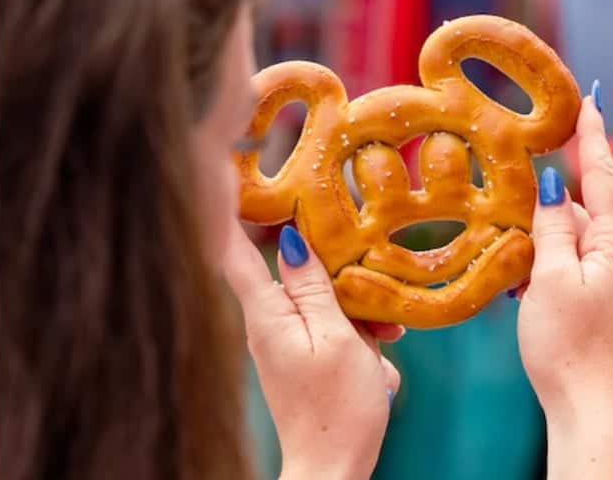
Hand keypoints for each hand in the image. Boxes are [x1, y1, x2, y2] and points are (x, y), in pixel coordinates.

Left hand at [223, 222, 403, 479]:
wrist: (332, 467)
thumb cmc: (338, 409)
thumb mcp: (338, 339)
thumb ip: (315, 287)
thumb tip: (289, 239)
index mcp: (267, 314)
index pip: (232, 248)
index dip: (226, 204)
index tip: (230, 164)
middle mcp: (266, 322)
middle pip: (281, 263)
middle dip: (320, 247)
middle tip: (346, 225)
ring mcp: (283, 338)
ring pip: (313, 291)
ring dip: (350, 295)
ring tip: (386, 325)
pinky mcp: (301, 353)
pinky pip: (325, 319)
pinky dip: (354, 322)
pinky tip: (383, 342)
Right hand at [516, 92, 612, 478]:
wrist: (588, 410)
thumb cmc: (567, 348)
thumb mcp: (550, 278)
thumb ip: (552, 227)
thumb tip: (553, 180)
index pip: (600, 176)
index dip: (591, 135)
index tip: (592, 97)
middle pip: (586, 207)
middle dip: (557, 194)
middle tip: (525, 180)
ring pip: (579, 238)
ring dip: (551, 234)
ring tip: (520, 248)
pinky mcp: (610, 304)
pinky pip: (580, 265)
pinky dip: (555, 262)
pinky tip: (530, 278)